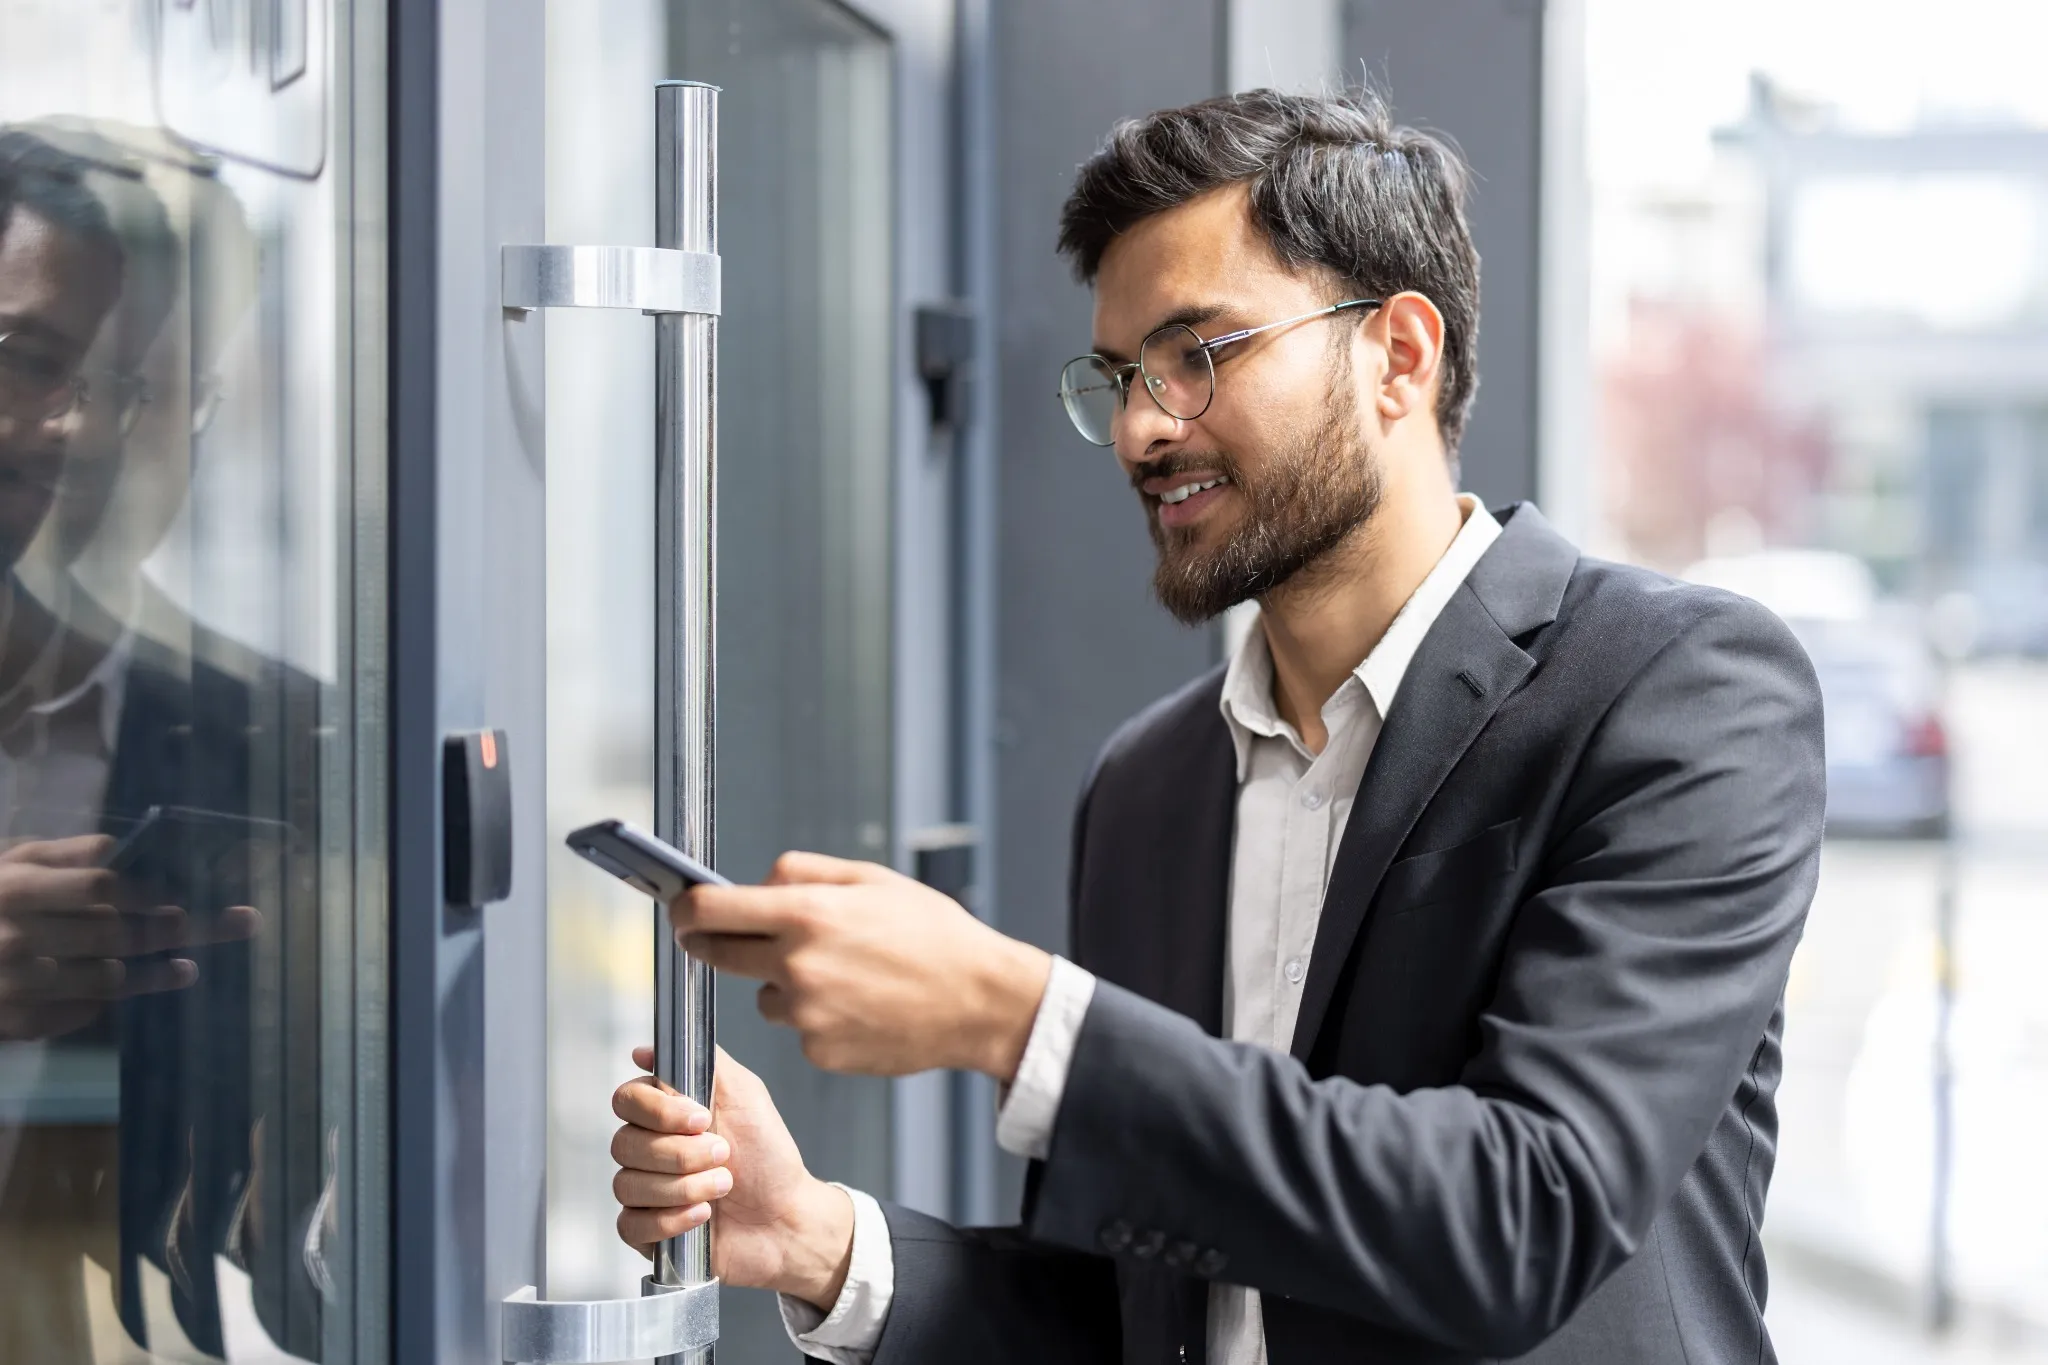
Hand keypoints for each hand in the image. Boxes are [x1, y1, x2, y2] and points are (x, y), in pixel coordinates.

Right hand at [0, 834, 257, 1039]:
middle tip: (241, 923)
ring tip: (190, 965)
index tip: (191, 894)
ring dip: (157, 972)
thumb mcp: (6, 863)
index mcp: (16, 891)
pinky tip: (144, 985)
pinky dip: (111, 999)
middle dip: (183, 929)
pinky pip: (78, 1012)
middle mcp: (19, 940)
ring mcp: (17, 987)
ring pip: (107, 979)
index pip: (102, 886)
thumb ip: (60, 857)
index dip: (152, 890)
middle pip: (118, 934)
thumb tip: (119, 849)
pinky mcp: (15, 1024)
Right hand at [613, 1045, 855, 1310]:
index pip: (626, 1100)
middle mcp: (647, 1150)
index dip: (659, 1112)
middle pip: (623, 1144)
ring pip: (627, 1185)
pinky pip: (630, 1225)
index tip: (701, 1119)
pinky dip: (670, 1220)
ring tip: (723, 1186)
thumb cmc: (768, 1155)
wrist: (787, 1215)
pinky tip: (703, 1216)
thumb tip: (648, 1051)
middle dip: (680, 1153)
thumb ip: (705, 1062)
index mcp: (664, 1114)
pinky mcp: (647, 1232)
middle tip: (723, 1154)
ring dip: (683, 1187)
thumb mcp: (745, 1094)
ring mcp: (644, 1192)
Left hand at [675, 852, 1052, 1079]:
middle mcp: (797, 966)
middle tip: (732, 936)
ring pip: (763, 995)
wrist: (980, 1001)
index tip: (681, 909)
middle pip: (717, 955)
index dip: (685, 909)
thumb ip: (802, 873)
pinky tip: (858, 1005)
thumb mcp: (870, 879)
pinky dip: (816, 1017)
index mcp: (806, 915)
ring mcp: (806, 1016)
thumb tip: (755, 884)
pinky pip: (797, 1028)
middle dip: (715, 943)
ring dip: (781, 983)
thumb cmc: (933, 934)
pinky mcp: (819, 1052)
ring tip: (842, 974)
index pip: (709, 911)